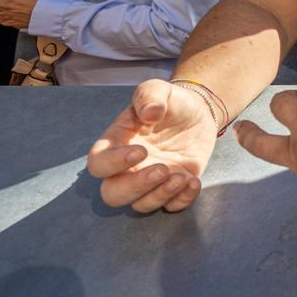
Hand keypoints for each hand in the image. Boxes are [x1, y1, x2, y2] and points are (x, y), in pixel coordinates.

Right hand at [87, 78, 217, 212]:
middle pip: (113, 194)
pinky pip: (171, 207)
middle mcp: (127, 169)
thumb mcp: (158, 90)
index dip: (114, 163)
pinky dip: (182, 200)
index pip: (99, 163)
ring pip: (140, 205)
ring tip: (181, 177)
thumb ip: (149, 96)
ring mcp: (149, 182)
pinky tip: (194, 182)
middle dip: (135, 187)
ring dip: (160, 195)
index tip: (140, 151)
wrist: (197, 112)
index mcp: (115, 144)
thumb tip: (149, 112)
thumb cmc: (169, 101)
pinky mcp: (172, 189)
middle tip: (162, 170)